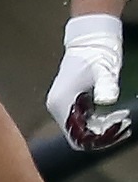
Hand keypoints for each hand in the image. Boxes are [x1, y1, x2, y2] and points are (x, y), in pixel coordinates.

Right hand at [52, 13, 130, 153]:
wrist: (89, 42)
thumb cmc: (95, 55)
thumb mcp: (104, 71)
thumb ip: (106, 86)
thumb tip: (107, 100)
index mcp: (61, 103)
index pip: (76, 138)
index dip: (97, 140)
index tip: (116, 129)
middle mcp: (57, 107)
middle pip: (79, 137)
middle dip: (103, 135)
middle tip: (123, 124)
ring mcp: (62, 106)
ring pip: (81, 131)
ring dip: (102, 130)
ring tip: (121, 119)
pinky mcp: (69, 103)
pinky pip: (82, 123)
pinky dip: (98, 123)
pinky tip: (113, 115)